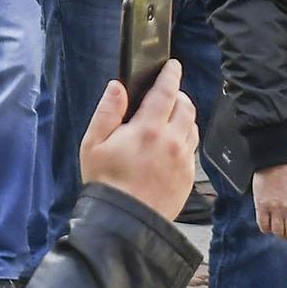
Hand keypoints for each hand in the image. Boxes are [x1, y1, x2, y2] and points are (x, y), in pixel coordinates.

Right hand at [77, 62, 199, 227]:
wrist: (125, 222)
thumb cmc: (106, 182)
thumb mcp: (94, 143)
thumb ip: (107, 111)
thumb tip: (117, 87)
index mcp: (148, 129)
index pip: (166, 92)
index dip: (170, 75)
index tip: (172, 66)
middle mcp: (171, 142)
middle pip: (186, 107)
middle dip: (178, 95)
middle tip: (167, 94)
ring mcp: (183, 161)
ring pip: (193, 127)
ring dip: (184, 117)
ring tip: (168, 119)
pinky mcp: (188, 178)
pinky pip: (192, 150)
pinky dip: (185, 139)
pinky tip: (170, 145)